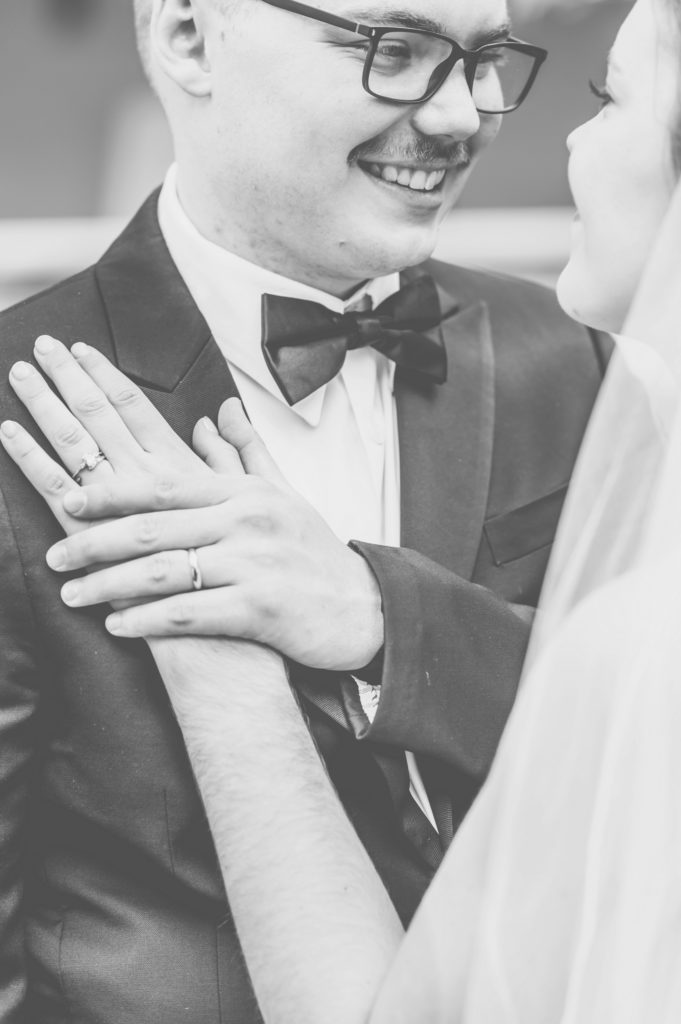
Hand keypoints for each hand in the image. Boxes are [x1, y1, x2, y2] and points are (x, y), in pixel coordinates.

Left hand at [1, 338, 383, 670]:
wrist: (363, 607)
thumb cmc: (313, 552)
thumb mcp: (282, 494)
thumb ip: (244, 453)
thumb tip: (214, 412)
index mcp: (244, 492)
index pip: (165, 483)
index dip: (111, 490)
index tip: (69, 497)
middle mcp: (247, 521)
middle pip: (152, 527)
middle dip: (94, 543)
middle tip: (56, 557)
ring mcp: (254, 564)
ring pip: (164, 571)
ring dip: (110, 586)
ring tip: (74, 596)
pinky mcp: (261, 609)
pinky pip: (190, 614)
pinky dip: (148, 621)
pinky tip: (119, 627)